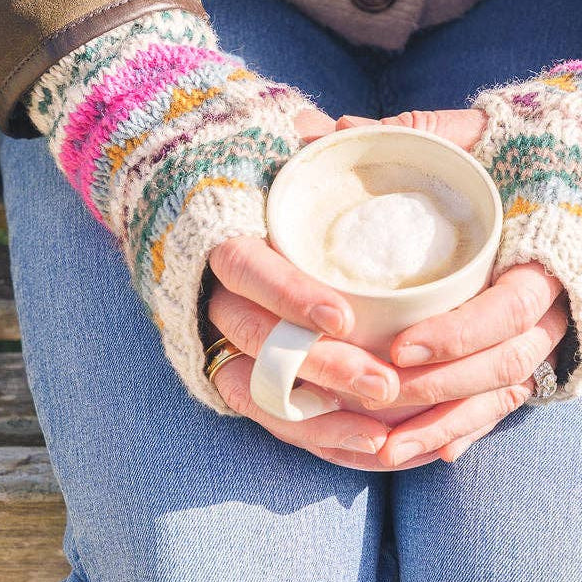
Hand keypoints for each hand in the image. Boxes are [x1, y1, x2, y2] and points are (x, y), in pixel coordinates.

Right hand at [205, 108, 439, 471]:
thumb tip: (345, 130)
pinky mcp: (233, 375)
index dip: (289, 293)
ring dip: (320, 421)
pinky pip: (268, 418)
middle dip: (320, 370)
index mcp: (219, 236)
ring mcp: (218, 342)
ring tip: (383, 440)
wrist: (196, 209)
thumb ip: (306, 145)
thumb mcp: (270, 150)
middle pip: (257, 342)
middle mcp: (210, 296)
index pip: (245, 268)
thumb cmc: (249, 177)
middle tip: (385, 385)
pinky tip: (368, 451)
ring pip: (259, 394)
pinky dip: (316, 437)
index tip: (343, 316)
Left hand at [336, 111, 569, 466]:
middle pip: (506, 363)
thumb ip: (420, 131)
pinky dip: (470, 428)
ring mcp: (556, 330)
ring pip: (505, 393)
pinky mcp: (543, 348)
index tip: (401, 348)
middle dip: (442, 388)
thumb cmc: (538, 148)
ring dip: (448, 423)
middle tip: (378, 394)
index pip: (510, 307)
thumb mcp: (484, 132)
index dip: (458, 333)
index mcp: (551, 249)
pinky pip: (508, 399)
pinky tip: (427, 451)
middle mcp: (561, 301)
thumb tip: (333, 130)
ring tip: (385, 451)